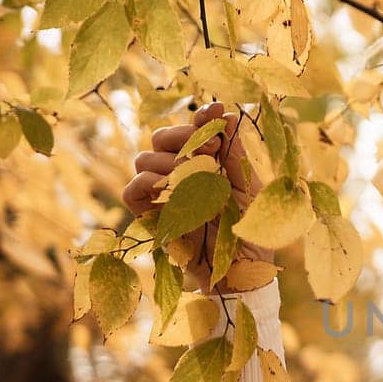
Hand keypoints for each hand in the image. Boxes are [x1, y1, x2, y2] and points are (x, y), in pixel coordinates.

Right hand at [121, 100, 271, 294]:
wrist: (242, 270)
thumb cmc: (250, 230)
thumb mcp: (247, 188)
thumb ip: (234, 154)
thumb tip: (227, 115)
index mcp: (205, 161)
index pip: (193, 129)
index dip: (200, 116)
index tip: (216, 111)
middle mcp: (180, 172)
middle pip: (160, 137)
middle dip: (182, 135)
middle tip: (209, 149)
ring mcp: (162, 193)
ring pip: (144, 158)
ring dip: (169, 161)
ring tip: (196, 176)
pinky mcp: (149, 216)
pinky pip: (132, 189)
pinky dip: (148, 184)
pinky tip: (174, 190)